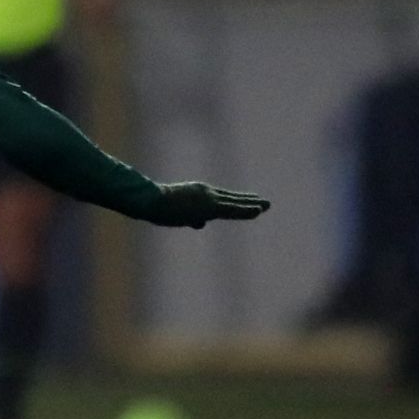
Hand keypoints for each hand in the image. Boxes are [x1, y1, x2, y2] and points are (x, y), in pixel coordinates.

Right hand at [148, 182, 269, 228]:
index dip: (236, 202)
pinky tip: (259, 210)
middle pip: (232, 198)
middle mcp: (206, 193)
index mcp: (197, 193)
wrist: (150, 200)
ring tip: (267, 205)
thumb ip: (191, 217)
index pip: (220, 199)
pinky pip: (232, 209)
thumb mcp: (175, 211)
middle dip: (248, 201)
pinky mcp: (209, 206)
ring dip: (253, 205)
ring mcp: (209, 199)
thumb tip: (201, 224)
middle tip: (265, 202)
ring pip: (235, 203)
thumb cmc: (156, 205)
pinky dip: (246, 210)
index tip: (249, 203)